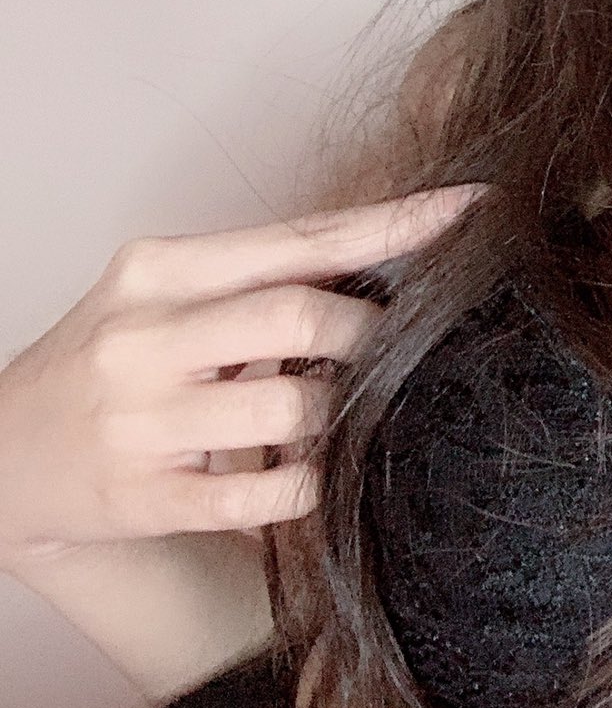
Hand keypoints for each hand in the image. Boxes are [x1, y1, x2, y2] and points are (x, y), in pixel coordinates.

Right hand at [0, 183, 486, 572]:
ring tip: (340, 411)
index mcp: (157, 270)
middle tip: (393, 348)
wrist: (0, 456)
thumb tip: (389, 257)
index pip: (299, 240)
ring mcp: (141, 422)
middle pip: (303, 317)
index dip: (394, 226)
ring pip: (295, 408)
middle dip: (371, 335)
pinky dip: (310, 482)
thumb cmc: (112, 362)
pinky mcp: (145, 499)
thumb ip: (261, 274)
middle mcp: (143, 338)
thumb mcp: (164, 295)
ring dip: (343, 413)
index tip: (470, 209)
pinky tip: (309, 468)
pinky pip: (268, 493)